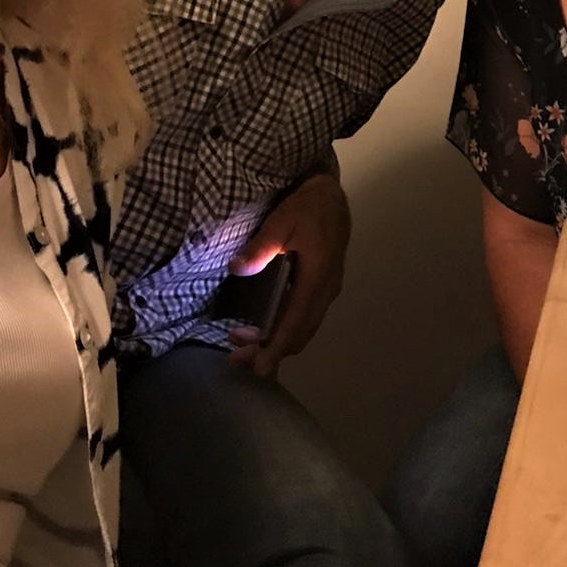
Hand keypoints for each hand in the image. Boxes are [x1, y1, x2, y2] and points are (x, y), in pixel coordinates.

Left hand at [226, 173, 350, 377]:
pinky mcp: (322, 288)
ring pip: (302, 329)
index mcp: (317, 277)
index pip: (295, 322)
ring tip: (240, 343)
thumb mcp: (282, 220)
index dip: (276, 347)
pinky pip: (304, 319)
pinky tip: (262, 328)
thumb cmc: (307, 207)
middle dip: (268, 351)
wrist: (332, 197)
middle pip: (299, 334)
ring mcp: (326, 291)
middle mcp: (325, 291)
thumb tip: (237, 268)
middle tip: (235, 358)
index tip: (259, 368)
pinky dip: (283, 330)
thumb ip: (262, 246)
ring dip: (275, 342)